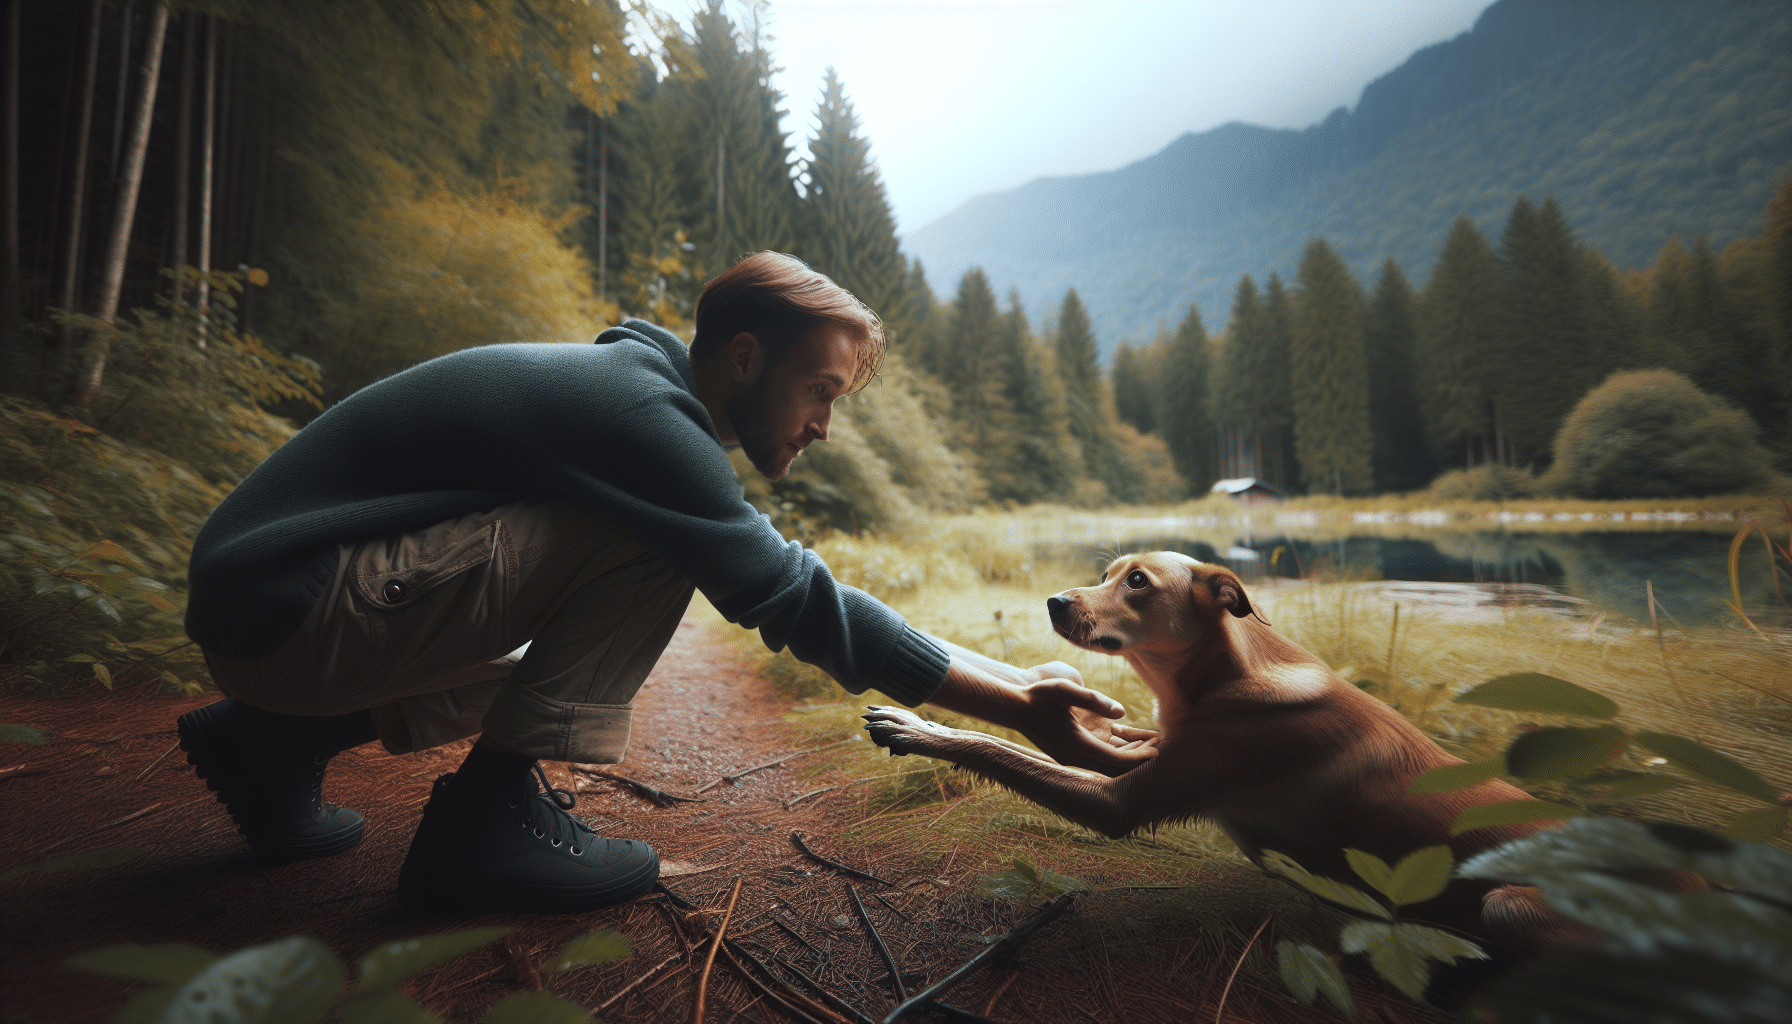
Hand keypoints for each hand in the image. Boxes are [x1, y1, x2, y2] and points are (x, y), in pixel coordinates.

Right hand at [1016, 677, 1159, 775]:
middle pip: (1118, 764)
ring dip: (1136, 751)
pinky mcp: (1082, 738)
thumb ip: (1094, 699)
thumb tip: (1123, 712)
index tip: (1159, 753)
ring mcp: (1082, 747)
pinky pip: (1109, 746)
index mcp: (1077, 746)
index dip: (1138, 758)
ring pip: (1115, 756)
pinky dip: (1127, 743)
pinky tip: (1145, 736)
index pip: (1114, 759)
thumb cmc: (1038, 695)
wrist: (1015, 701)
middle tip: (1167, 747)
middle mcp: (1081, 752)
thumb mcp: (1065, 690)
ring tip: (1160, 742)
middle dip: (1142, 758)